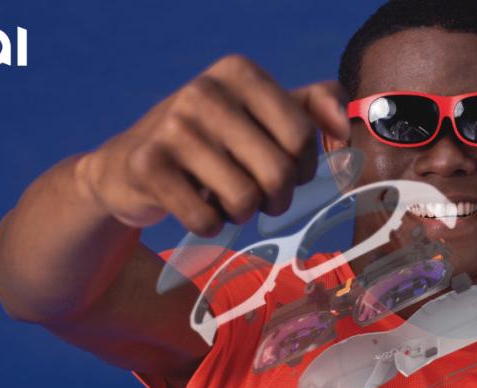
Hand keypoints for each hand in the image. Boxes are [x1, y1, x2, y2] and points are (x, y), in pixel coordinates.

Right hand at [75, 54, 349, 235]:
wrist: (129, 166)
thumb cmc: (213, 142)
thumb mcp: (262, 112)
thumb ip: (314, 106)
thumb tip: (347, 126)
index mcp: (239, 72)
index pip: (301, 135)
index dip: (305, 167)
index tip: (290, 170)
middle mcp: (204, 91)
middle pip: (278, 172)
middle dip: (277, 198)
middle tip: (263, 197)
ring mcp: (172, 127)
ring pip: (245, 200)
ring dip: (242, 213)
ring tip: (225, 198)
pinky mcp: (148, 166)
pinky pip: (207, 220)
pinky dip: (210, 226)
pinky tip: (196, 207)